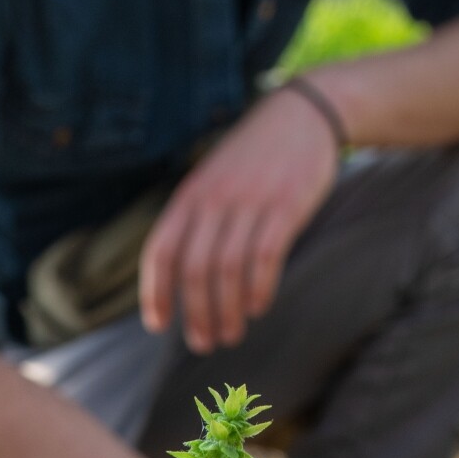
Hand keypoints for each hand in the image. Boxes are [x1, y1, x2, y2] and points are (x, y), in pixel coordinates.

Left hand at [139, 87, 338, 355]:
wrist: (303, 113)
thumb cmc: (252, 158)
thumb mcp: (212, 180)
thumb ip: (194, 220)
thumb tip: (179, 276)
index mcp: (190, 195)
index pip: (161, 250)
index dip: (155, 291)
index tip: (157, 324)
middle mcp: (215, 199)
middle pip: (195, 269)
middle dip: (196, 313)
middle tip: (203, 343)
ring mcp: (250, 201)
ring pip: (229, 269)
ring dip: (228, 310)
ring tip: (230, 335)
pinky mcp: (286, 205)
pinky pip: (267, 256)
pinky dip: (259, 288)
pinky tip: (258, 308)